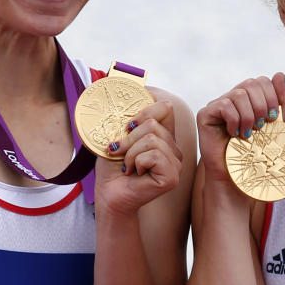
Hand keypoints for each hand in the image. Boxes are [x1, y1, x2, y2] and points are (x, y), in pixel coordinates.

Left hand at [94, 100, 182, 214]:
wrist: (109, 194)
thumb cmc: (112, 167)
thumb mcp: (118, 135)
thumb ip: (129, 118)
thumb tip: (134, 90)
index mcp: (164, 136)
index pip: (165, 107)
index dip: (143, 112)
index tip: (126, 127)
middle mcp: (173, 148)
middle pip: (153, 124)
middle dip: (129, 139)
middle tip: (120, 154)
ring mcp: (176, 163)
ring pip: (152, 139)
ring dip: (130, 153)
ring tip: (127, 166)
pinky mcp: (172, 176)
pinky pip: (154, 155)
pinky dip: (136, 163)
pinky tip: (135, 174)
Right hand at [196, 73, 284, 177]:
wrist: (236, 175)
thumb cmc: (254, 152)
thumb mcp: (274, 125)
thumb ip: (279, 101)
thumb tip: (279, 74)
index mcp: (248, 98)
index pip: (262, 80)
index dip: (272, 95)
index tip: (274, 117)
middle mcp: (231, 97)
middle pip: (251, 83)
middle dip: (261, 105)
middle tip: (261, 126)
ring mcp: (217, 104)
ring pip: (238, 94)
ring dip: (248, 116)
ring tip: (248, 134)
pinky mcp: (205, 114)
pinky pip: (224, 105)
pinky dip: (234, 120)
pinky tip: (234, 134)